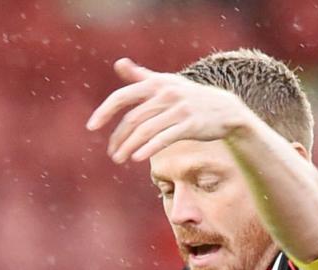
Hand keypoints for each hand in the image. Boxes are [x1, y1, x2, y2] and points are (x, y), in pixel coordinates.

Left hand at [86, 58, 256, 162]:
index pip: (122, 96)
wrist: (226, 109)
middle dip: (118, 138)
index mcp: (156, 83)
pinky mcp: (191, 125)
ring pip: (146, 130)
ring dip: (129, 147)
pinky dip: (149, 148)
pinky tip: (137, 158)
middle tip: (112, 154)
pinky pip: (165, 138)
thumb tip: (119, 63)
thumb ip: (141, 76)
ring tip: (120, 159)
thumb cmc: (191, 97)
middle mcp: (166, 94)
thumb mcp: (167, 83)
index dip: (104, 111)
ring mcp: (179, 109)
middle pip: (133, 119)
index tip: (91, 127)